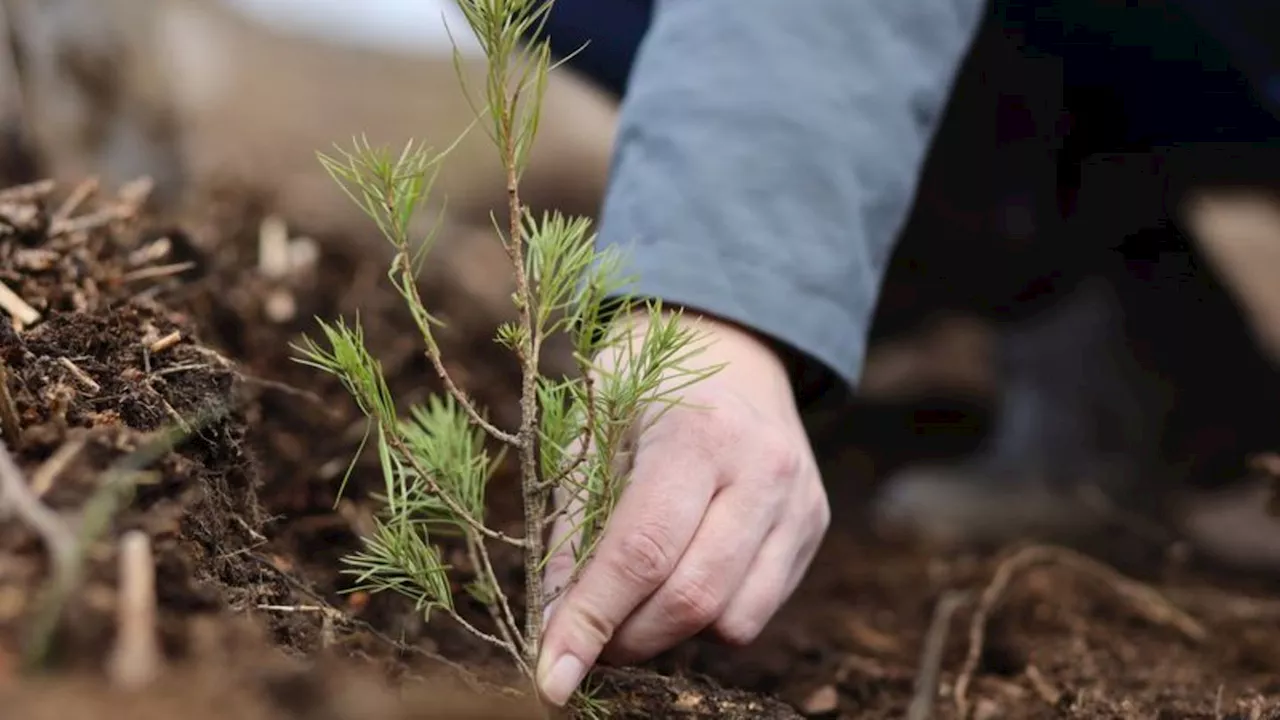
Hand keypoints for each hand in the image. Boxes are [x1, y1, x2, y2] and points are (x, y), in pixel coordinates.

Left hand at [535, 312, 829, 705]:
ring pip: (731, 619)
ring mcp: (799, 501)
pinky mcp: (813, 526)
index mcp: (698, 433)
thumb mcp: (591, 433)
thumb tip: (553, 625)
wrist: (729, 346)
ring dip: (668, 634)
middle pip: (691, 597)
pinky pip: (757, 610)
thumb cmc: (643, 386)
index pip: (641, 553)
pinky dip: (709, 616)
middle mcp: (763, 469)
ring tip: (633, 600)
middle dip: (625, 639)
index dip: (591, 621)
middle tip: (583, 640)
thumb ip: (573, 529)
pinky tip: (682, 577)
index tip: (552, 675)